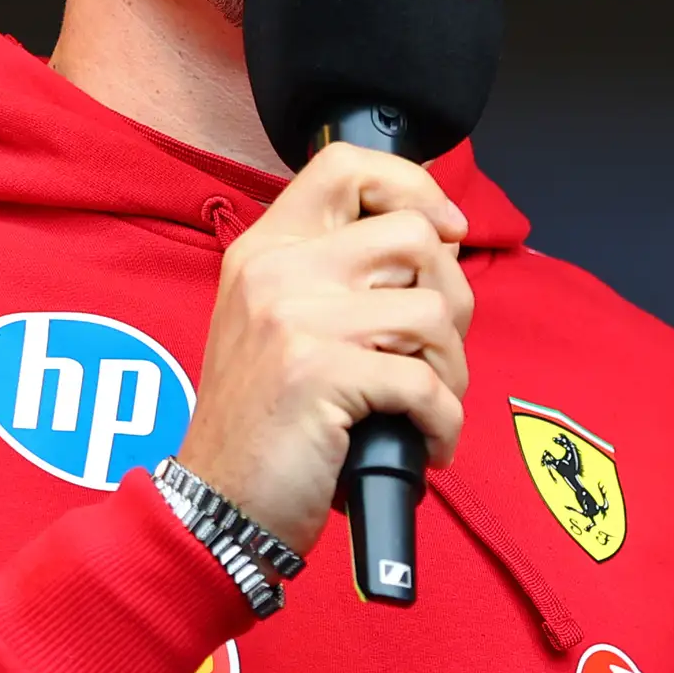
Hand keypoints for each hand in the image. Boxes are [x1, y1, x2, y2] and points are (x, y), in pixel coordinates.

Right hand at [174, 142, 473, 554]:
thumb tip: (439, 241)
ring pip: (432, 310)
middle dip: (453, 297)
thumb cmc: (267, 427)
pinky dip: (445, 422)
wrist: (219, 506)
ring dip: (453, 369)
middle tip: (437, 352)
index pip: (345, 166)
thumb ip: (338, 277)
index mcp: (266, 250)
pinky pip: (425, 384)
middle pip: (413, 235)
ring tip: (430, 406)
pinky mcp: (318, 374)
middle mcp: (276, 271)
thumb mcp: (281, 327)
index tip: (446, 230)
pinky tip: (428, 444)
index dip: (413, 186)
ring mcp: (294, 319)